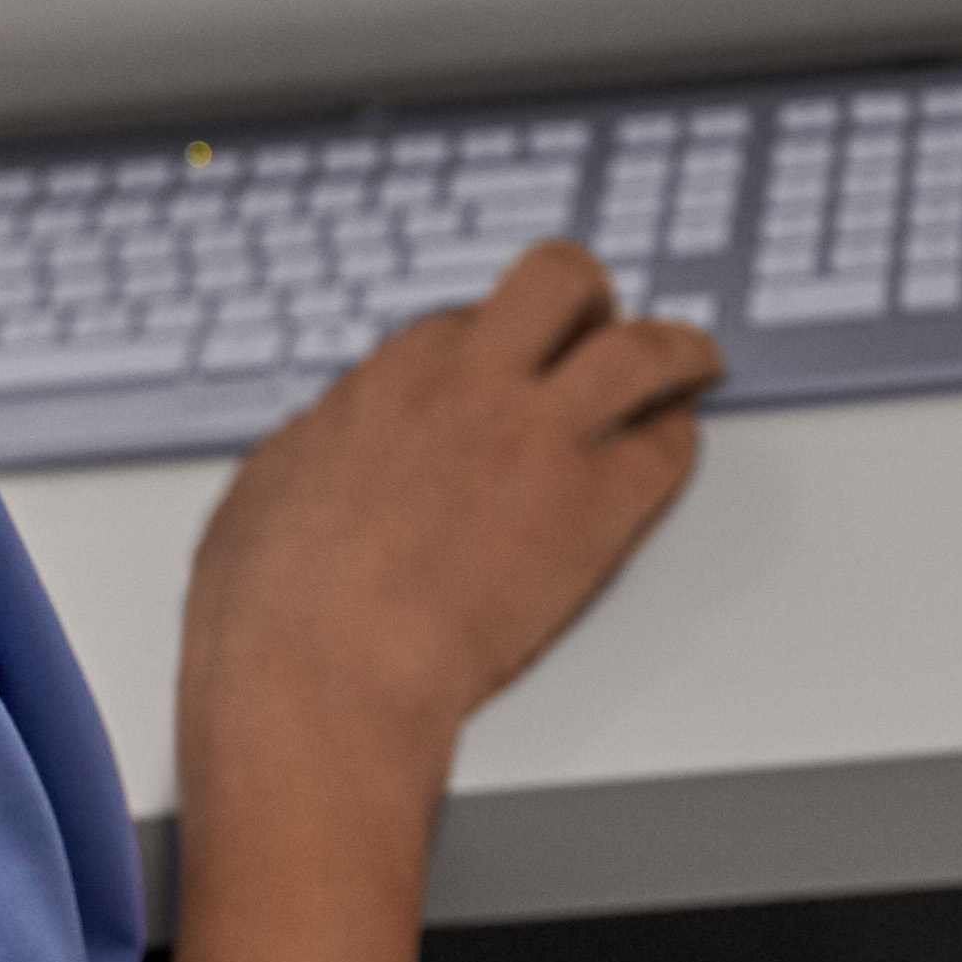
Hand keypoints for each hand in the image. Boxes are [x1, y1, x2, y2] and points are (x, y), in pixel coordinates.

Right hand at [171, 244, 722, 961]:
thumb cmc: (272, 610)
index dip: (498, 346)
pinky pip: (668, 449)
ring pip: (645, 348)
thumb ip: (320, 446)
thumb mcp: (268, 490)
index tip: (509, 365)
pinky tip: (673, 451)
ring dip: (675, 351)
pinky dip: (676, 446)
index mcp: (397, 373)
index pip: (473, 318)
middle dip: (587, 301)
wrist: (319, 680)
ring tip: (692, 362)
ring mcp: (546, 435)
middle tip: (602, 332)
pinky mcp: (597, 506)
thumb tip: (330, 441)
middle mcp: (478, 379)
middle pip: (562, 281)